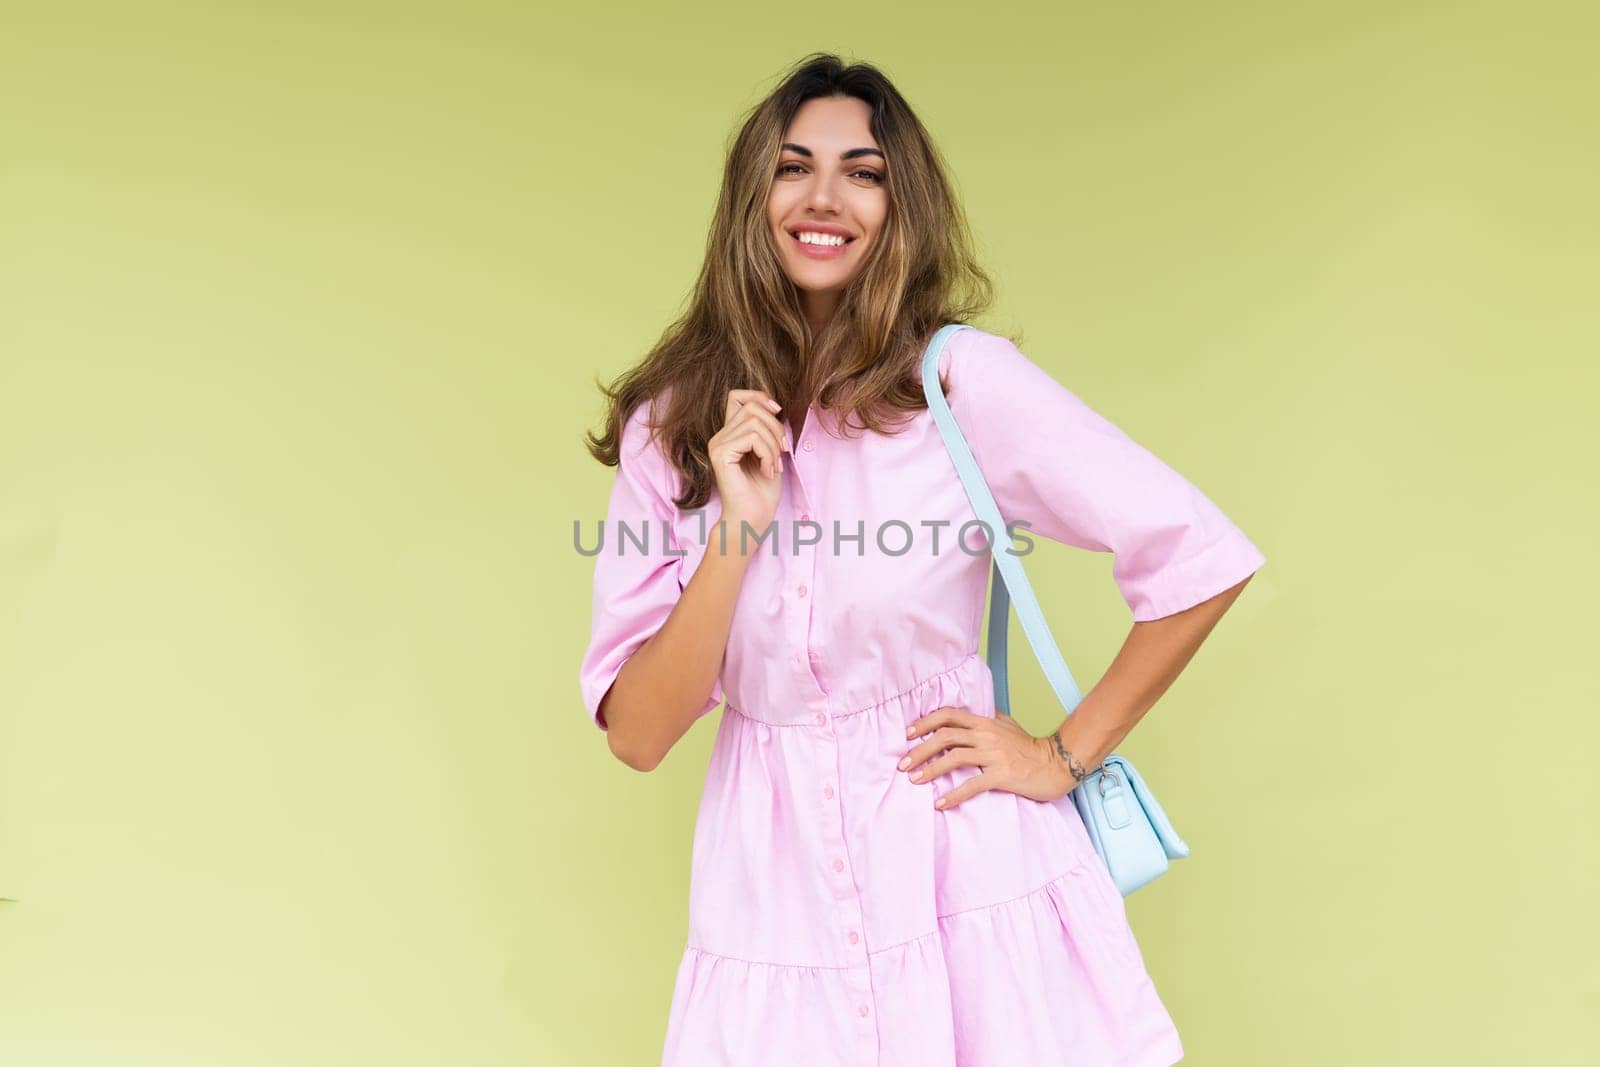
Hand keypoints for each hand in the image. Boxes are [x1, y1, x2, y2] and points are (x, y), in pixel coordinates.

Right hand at [710, 389, 789, 542]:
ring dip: (773, 445)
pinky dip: (768, 454)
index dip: (759, 397)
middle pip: (752, 407)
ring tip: (774, 466)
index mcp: (729, 434)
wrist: (752, 520)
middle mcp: (719, 437)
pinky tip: (768, 472)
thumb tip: (773, 406)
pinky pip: (753, 438)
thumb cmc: (762, 492)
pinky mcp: (721, 455)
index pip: (737, 396)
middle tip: (782, 451)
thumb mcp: (770, 452)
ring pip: (755, 422)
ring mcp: (718, 445)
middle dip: (776, 427)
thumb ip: (767, 429)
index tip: (777, 413)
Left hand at [898, 706, 1079, 809]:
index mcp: (984, 722)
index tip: (907, 734)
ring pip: (954, 757)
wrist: (1057, 763)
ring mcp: (994, 754)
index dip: (925, 722)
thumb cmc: (1030, 747)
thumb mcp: (1007, 725)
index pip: (948, 715)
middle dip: (920, 749)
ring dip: (930, 769)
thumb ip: (988, 718)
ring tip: (914, 780)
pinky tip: (939, 803)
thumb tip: (971, 713)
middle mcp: (986, 735)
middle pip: (945, 736)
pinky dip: (953, 794)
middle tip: (902, 764)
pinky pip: (972, 784)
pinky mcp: (1002, 775)